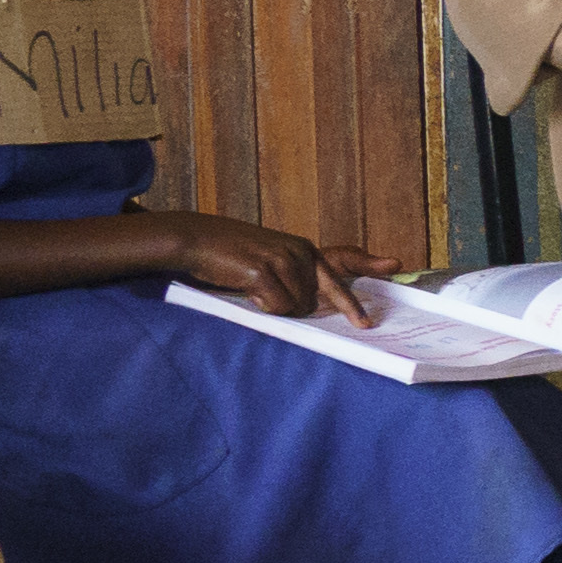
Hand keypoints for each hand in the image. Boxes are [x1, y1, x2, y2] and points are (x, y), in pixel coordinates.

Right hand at [151, 211, 381, 324]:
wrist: (195, 238)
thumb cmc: (232, 255)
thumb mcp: (269, 259)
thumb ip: (293, 278)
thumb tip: (308, 308)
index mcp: (305, 249)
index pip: (339, 276)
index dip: (352, 303)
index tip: (365, 324)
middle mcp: (300, 252)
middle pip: (316, 301)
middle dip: (298, 309)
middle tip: (266, 293)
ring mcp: (283, 260)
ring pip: (296, 307)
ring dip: (274, 306)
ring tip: (251, 286)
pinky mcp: (263, 272)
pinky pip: (276, 307)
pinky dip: (261, 305)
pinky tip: (244, 287)